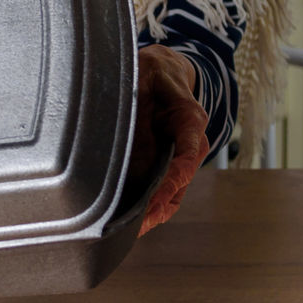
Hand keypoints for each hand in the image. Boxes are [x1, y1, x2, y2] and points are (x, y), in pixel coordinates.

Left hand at [132, 44, 209, 235]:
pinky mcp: (161, 166)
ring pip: (170, 196)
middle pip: (178, 186)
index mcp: (190, 121)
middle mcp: (188, 145)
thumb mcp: (148, 70)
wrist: (163, 72)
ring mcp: (175, 159)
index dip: (172, 182)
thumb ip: (137, 90)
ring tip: (123, 232)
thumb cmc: (155, 71)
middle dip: (157, 208)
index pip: (187, 157)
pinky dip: (143, 209)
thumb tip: (111, 112)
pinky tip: (122, 221)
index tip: (155, 201)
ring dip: (150, 214)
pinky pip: (157, 193)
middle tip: (133, 227)